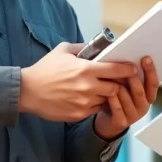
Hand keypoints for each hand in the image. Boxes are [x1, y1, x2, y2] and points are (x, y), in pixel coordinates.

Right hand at [20, 42, 137, 121]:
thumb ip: (82, 48)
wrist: (27, 91)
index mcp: (86, 69)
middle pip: (116, 87)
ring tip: (104, 90)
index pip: (116, 70)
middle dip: (119, 84)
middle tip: (120, 82)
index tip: (133, 69)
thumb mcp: (63, 51)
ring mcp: (84, 102)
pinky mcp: (79, 114)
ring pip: (107, 100)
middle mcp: (88, 87)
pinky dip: (96, 104)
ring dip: (108, 95)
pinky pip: (95, 109)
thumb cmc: (45, 69)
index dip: (127, 69)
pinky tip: (90, 98)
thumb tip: (97, 47)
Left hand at [94, 56, 158, 139]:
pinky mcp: (122, 122)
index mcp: (148, 97)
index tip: (146, 58)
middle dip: (133, 77)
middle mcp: (143, 107)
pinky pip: (117, 108)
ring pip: (127, 98)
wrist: (109, 120)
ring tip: (112, 76)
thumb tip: (129, 58)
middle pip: (140, 90)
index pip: (153, 83)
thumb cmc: (119, 98)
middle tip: (127, 67)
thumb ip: (130, 76)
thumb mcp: (127, 87)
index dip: (151, 71)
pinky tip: (108, 92)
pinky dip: (113, 99)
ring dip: (120, 87)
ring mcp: (133, 116)